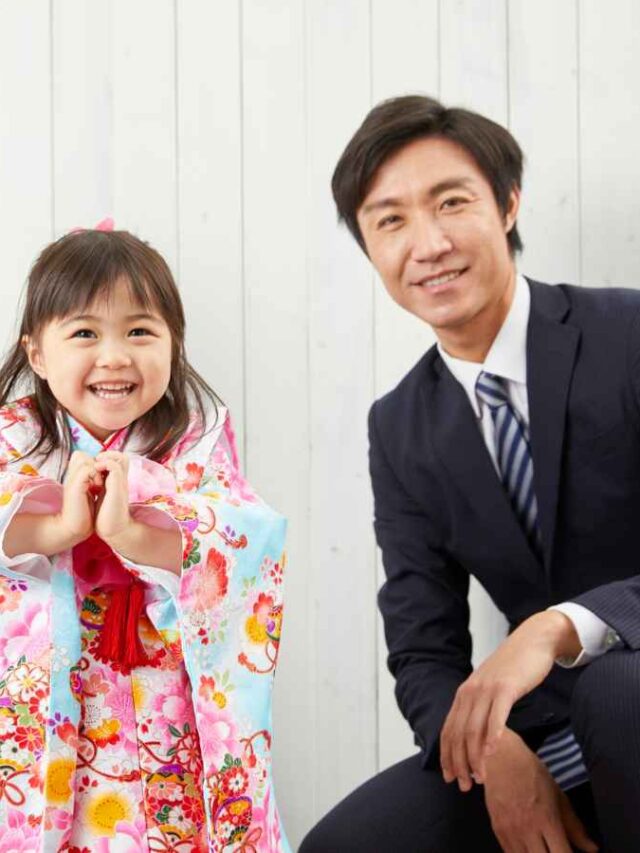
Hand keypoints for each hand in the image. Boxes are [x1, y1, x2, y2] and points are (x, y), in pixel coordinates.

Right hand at [56, 450, 101, 547]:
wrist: (75, 527)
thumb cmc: (84, 513)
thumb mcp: (89, 492)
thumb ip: (90, 480)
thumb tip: (99, 471)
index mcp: (75, 477)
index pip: (80, 456)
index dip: (91, 462)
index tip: (99, 477)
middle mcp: (71, 476)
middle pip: (79, 455)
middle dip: (93, 463)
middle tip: (98, 479)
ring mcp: (71, 480)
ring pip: (82, 458)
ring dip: (95, 469)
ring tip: (98, 484)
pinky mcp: (74, 486)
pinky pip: (86, 468)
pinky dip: (94, 475)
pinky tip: (97, 487)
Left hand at [94, 451, 131, 544]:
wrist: (112, 530)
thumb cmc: (106, 517)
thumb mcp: (102, 498)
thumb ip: (101, 487)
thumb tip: (93, 480)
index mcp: (117, 482)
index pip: (118, 462)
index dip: (107, 459)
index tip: (95, 465)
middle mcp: (121, 481)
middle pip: (123, 457)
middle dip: (110, 454)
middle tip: (97, 461)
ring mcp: (121, 483)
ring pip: (122, 458)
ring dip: (107, 457)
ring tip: (97, 464)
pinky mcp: (118, 488)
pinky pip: (115, 468)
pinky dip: (105, 464)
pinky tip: (95, 471)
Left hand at [440, 611, 579, 788]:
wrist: (533, 640)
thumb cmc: (514, 669)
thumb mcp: (491, 688)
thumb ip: (481, 708)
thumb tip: (475, 736)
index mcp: (464, 693)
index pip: (449, 729)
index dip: (447, 755)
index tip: (449, 777)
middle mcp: (470, 691)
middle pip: (458, 733)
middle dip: (459, 762)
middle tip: (465, 786)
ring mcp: (487, 688)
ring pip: (474, 729)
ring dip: (475, 757)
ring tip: (480, 778)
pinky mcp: (506, 687)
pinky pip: (497, 716)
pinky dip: (493, 736)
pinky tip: (493, 753)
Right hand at [483, 729, 597, 851]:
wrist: (501, 758)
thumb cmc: (533, 773)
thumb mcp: (558, 795)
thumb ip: (575, 825)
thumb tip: (593, 849)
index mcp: (547, 819)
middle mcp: (528, 829)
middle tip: (557, 850)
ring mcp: (510, 831)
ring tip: (542, 848)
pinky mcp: (497, 830)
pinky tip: (529, 849)